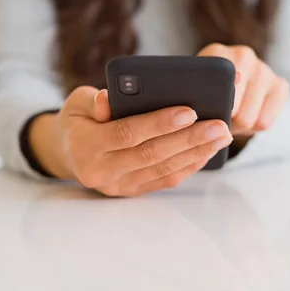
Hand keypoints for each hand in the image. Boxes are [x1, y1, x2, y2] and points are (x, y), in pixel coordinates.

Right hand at [29, 86, 232, 196]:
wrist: (67, 153)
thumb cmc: (78, 120)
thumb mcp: (77, 103)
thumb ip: (94, 101)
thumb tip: (109, 98)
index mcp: (85, 145)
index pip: (127, 134)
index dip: (158, 124)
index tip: (189, 111)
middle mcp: (101, 171)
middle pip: (152, 154)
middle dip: (189, 139)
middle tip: (219, 125)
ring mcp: (118, 186)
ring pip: (163, 170)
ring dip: (196, 153)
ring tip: (222, 136)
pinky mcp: (132, 191)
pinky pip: (165, 180)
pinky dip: (189, 165)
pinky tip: (207, 150)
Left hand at [198, 44, 289, 136]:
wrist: (223, 89)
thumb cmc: (202, 94)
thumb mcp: (191, 91)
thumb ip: (192, 93)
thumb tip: (199, 106)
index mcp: (217, 53)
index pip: (218, 83)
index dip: (215, 105)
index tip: (210, 116)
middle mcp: (243, 55)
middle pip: (234, 107)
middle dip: (223, 122)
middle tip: (214, 123)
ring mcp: (264, 69)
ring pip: (250, 119)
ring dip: (237, 127)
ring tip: (229, 121)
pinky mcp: (280, 85)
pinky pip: (265, 122)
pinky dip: (253, 128)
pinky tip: (245, 119)